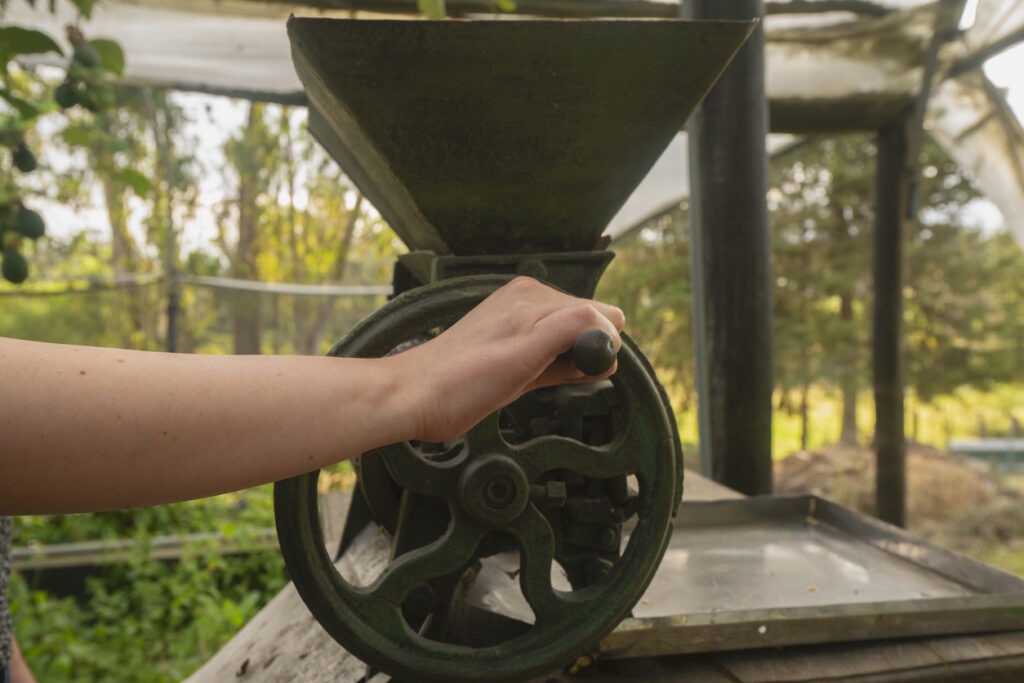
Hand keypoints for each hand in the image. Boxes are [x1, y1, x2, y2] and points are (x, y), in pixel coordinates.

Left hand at [386, 277, 624, 442]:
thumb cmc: (463, 381)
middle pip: (590, 326)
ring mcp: (520, 322)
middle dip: (585, 354)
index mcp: (534, 295)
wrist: (414, 397)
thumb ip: (571, 329)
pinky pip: (554, 351)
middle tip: (550, 375)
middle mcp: (529, 301)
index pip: (602, 314)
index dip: (598, 346)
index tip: (576, 368)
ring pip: (574, 341)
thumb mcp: (526, 353)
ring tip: (532, 378)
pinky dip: (556, 368)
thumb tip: (609, 324)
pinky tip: (531, 380)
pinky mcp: (512, 343)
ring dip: (570, 364)